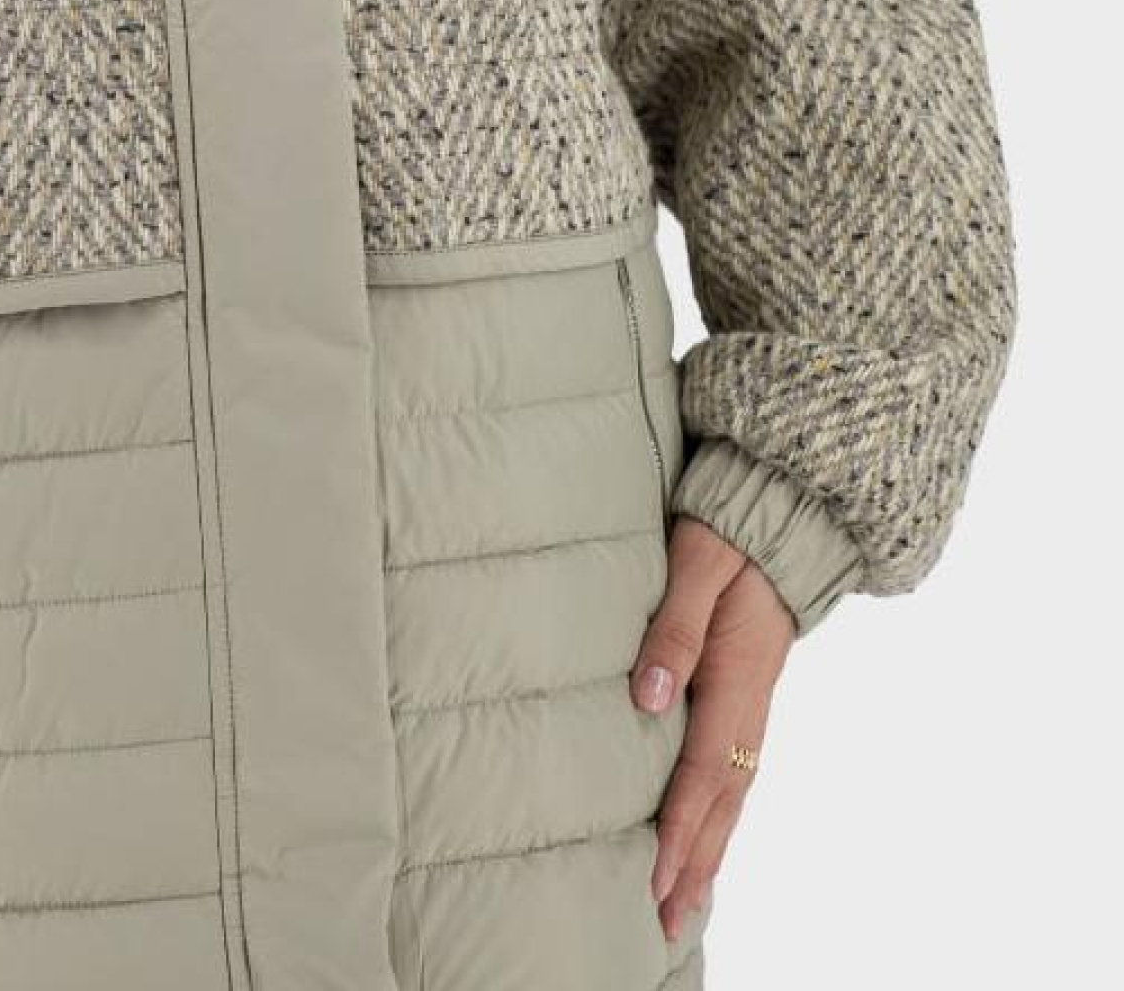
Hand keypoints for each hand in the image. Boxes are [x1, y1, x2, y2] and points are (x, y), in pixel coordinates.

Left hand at [630, 514, 793, 946]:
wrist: (786, 507)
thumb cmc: (733, 529)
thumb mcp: (699, 563)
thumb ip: (672, 629)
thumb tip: (644, 699)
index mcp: (736, 677)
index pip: (701, 774)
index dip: (676, 833)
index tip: (651, 884)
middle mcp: (749, 702)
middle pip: (722, 802)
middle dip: (693, 864)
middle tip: (663, 923)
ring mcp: (754, 700)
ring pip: (731, 792)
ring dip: (708, 848)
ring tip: (681, 902)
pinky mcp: (748, 690)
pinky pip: (734, 768)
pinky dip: (720, 812)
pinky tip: (703, 833)